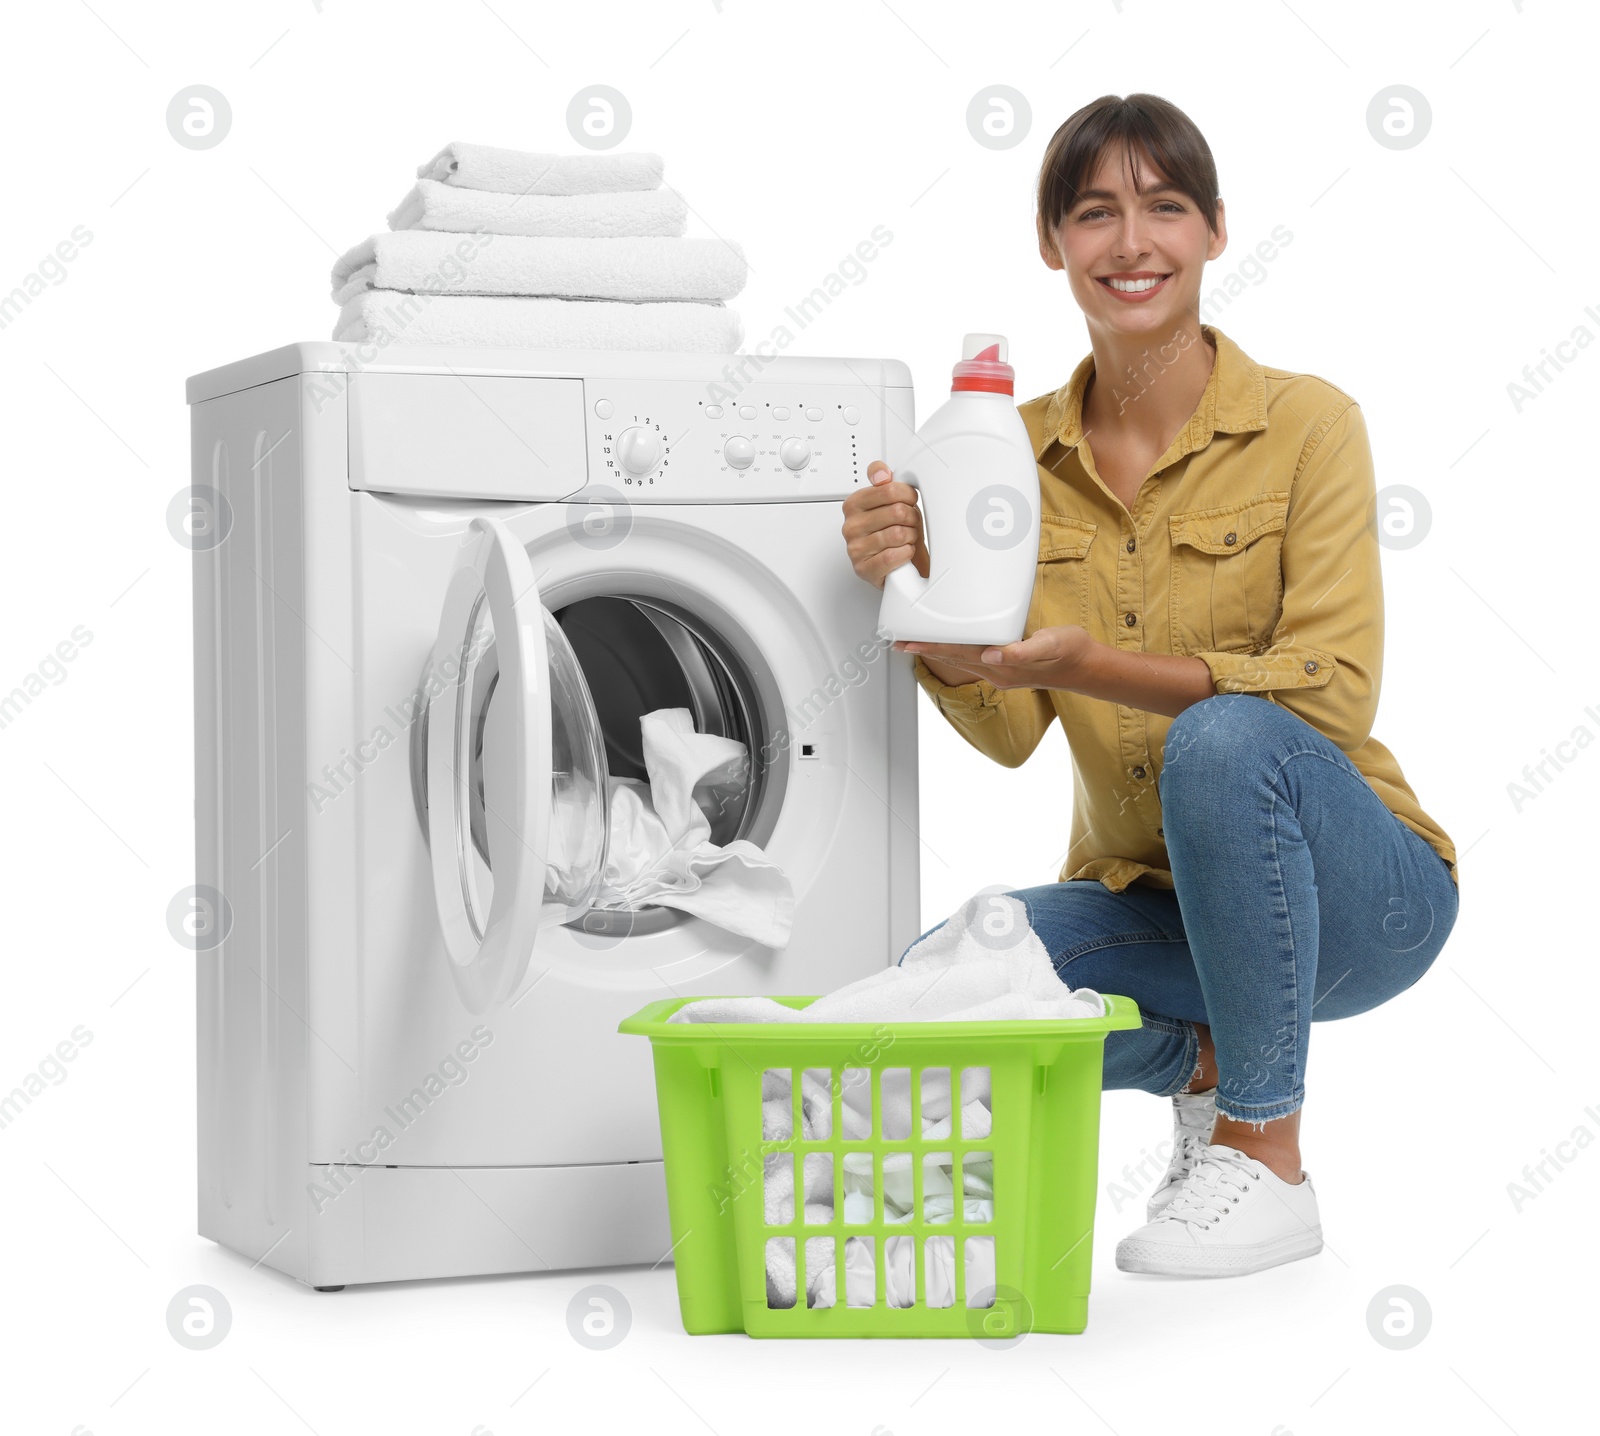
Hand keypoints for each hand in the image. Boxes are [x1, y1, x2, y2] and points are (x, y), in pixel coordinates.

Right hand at [840, 460, 929, 588]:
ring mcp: (855, 549)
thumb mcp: (889, 500)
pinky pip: (893, 556)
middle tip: (909, 523)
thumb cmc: (893, 530)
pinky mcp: (863, 569)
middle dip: (911, 518)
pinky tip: (903, 552)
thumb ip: (883, 479)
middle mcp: (851, 526)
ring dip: (910, 537)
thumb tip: (881, 473)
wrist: (897, 564)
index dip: (908, 495)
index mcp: (854, 504)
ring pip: (898, 534)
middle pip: (897, 512)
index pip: (889, 490)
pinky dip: (905, 554)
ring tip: (906, 538)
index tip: (909, 501)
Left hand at [893, 626, 1094, 690]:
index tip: (906, 643)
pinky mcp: (1006, 666)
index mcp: (1001, 665)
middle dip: (925, 649)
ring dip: (937, 651)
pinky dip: (956, 650)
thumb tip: (992, 655)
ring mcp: (999, 671)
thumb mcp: (1049, 645)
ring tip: (916, 644)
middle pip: (952, 658)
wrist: (1086, 667)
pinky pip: (972, 658)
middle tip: (898, 642)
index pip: (957, 653)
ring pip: (960, 659)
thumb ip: (1021, 652)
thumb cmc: (1069, 652)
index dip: (931, 646)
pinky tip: (952, 645)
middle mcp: (995, 671)